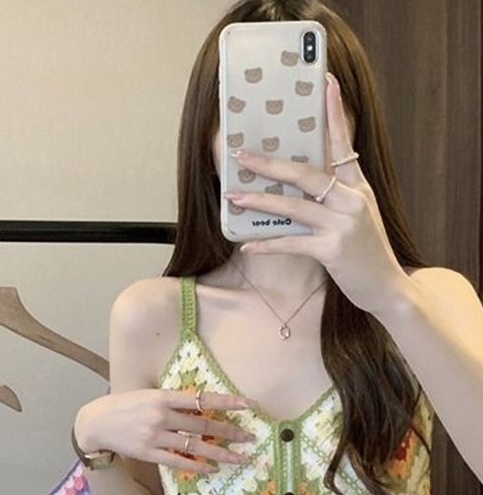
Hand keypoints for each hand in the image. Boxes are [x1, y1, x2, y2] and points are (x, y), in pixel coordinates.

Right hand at [75, 388, 255, 472]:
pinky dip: (196, 465)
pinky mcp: (149, 453)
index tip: (249, 404)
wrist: (96, 422)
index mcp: (163, 397)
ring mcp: (155, 436)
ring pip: (195, 445)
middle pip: (204, 424)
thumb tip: (201, 404)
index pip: (203, 398)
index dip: (228, 401)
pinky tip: (212, 469)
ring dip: (220, 453)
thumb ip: (172, 400)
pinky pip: (178, 461)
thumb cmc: (124, 405)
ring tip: (239, 458)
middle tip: (250, 437)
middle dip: (230, 431)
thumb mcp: (148, 394)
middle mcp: (162, 416)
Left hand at [224, 73, 408, 314]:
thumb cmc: (365, 252)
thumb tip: (297, 186)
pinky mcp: (333, 250)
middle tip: (241, 155)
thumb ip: (334, 197)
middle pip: (306, 173)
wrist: (387, 287)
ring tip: (234, 197)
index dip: (334, 112)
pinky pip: (292, 243)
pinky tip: (248, 246)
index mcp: (358, 187)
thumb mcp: (357, 216)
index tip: (326, 82)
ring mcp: (342, 224)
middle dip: (270, 164)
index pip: (344, 142)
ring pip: (294, 206)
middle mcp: (352, 200)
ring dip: (260, 201)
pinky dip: (268, 244)